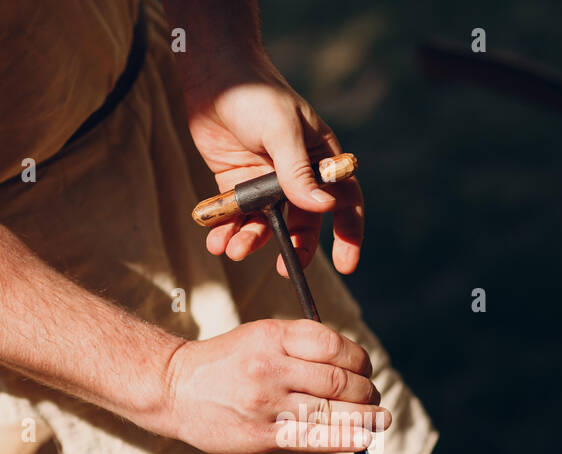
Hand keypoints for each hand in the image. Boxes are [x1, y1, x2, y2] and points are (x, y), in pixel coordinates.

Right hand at [160, 319, 389, 453]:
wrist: (174, 388)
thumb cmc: (225, 362)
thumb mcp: (259, 336)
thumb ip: (301, 346)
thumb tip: (352, 366)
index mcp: (273, 336)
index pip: (333, 345)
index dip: (360, 360)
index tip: (366, 370)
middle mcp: (271, 366)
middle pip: (338, 380)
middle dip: (366, 391)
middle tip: (374, 398)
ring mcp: (266, 402)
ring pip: (331, 410)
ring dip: (365, 416)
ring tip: (379, 419)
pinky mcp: (261, 434)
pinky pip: (312, 437)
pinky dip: (345, 438)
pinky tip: (365, 438)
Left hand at [181, 58, 364, 276]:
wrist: (212, 74)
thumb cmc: (256, 95)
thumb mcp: (282, 131)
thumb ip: (299, 172)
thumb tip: (324, 209)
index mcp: (321, 160)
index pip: (345, 202)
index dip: (349, 234)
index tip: (346, 265)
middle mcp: (297, 176)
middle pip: (304, 224)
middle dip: (294, 249)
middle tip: (284, 270)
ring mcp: (266, 183)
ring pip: (266, 225)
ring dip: (252, 241)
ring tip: (233, 250)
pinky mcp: (237, 185)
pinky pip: (237, 217)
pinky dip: (227, 231)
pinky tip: (216, 241)